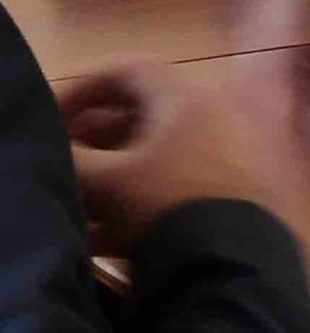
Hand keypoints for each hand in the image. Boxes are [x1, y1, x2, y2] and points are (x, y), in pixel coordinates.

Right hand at [55, 68, 261, 253]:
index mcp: (187, 98)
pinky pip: (178, 186)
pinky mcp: (235, 191)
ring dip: (115, 176)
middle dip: (96, 139)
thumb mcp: (106, 182)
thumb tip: (56, 149)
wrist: (230, 260)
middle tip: (65, 162)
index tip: (52, 119)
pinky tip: (106, 236)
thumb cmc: (164, 204)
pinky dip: (141, 201)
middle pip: (144, 115)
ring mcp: (231, 153)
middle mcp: (215, 115)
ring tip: (79, 205)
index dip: (83, 90)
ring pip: (160, 155)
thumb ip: (73, 159)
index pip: (128, 72)